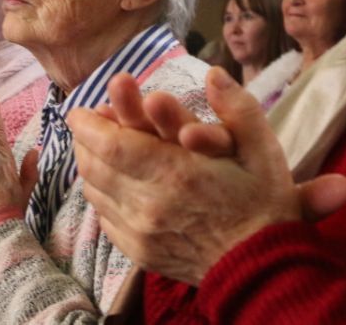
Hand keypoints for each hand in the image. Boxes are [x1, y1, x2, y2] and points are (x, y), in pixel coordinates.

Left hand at [67, 67, 345, 284]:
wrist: (264, 271)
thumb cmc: (264, 205)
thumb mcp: (263, 150)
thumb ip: (238, 108)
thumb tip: (214, 73)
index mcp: (177, 173)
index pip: (111, 144)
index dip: (89, 124)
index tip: (81, 109)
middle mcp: (150, 203)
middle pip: (95, 165)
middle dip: (84, 139)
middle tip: (85, 122)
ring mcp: (141, 232)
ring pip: (95, 190)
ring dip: (88, 164)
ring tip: (93, 147)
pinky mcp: (139, 252)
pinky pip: (104, 216)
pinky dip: (100, 193)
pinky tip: (110, 182)